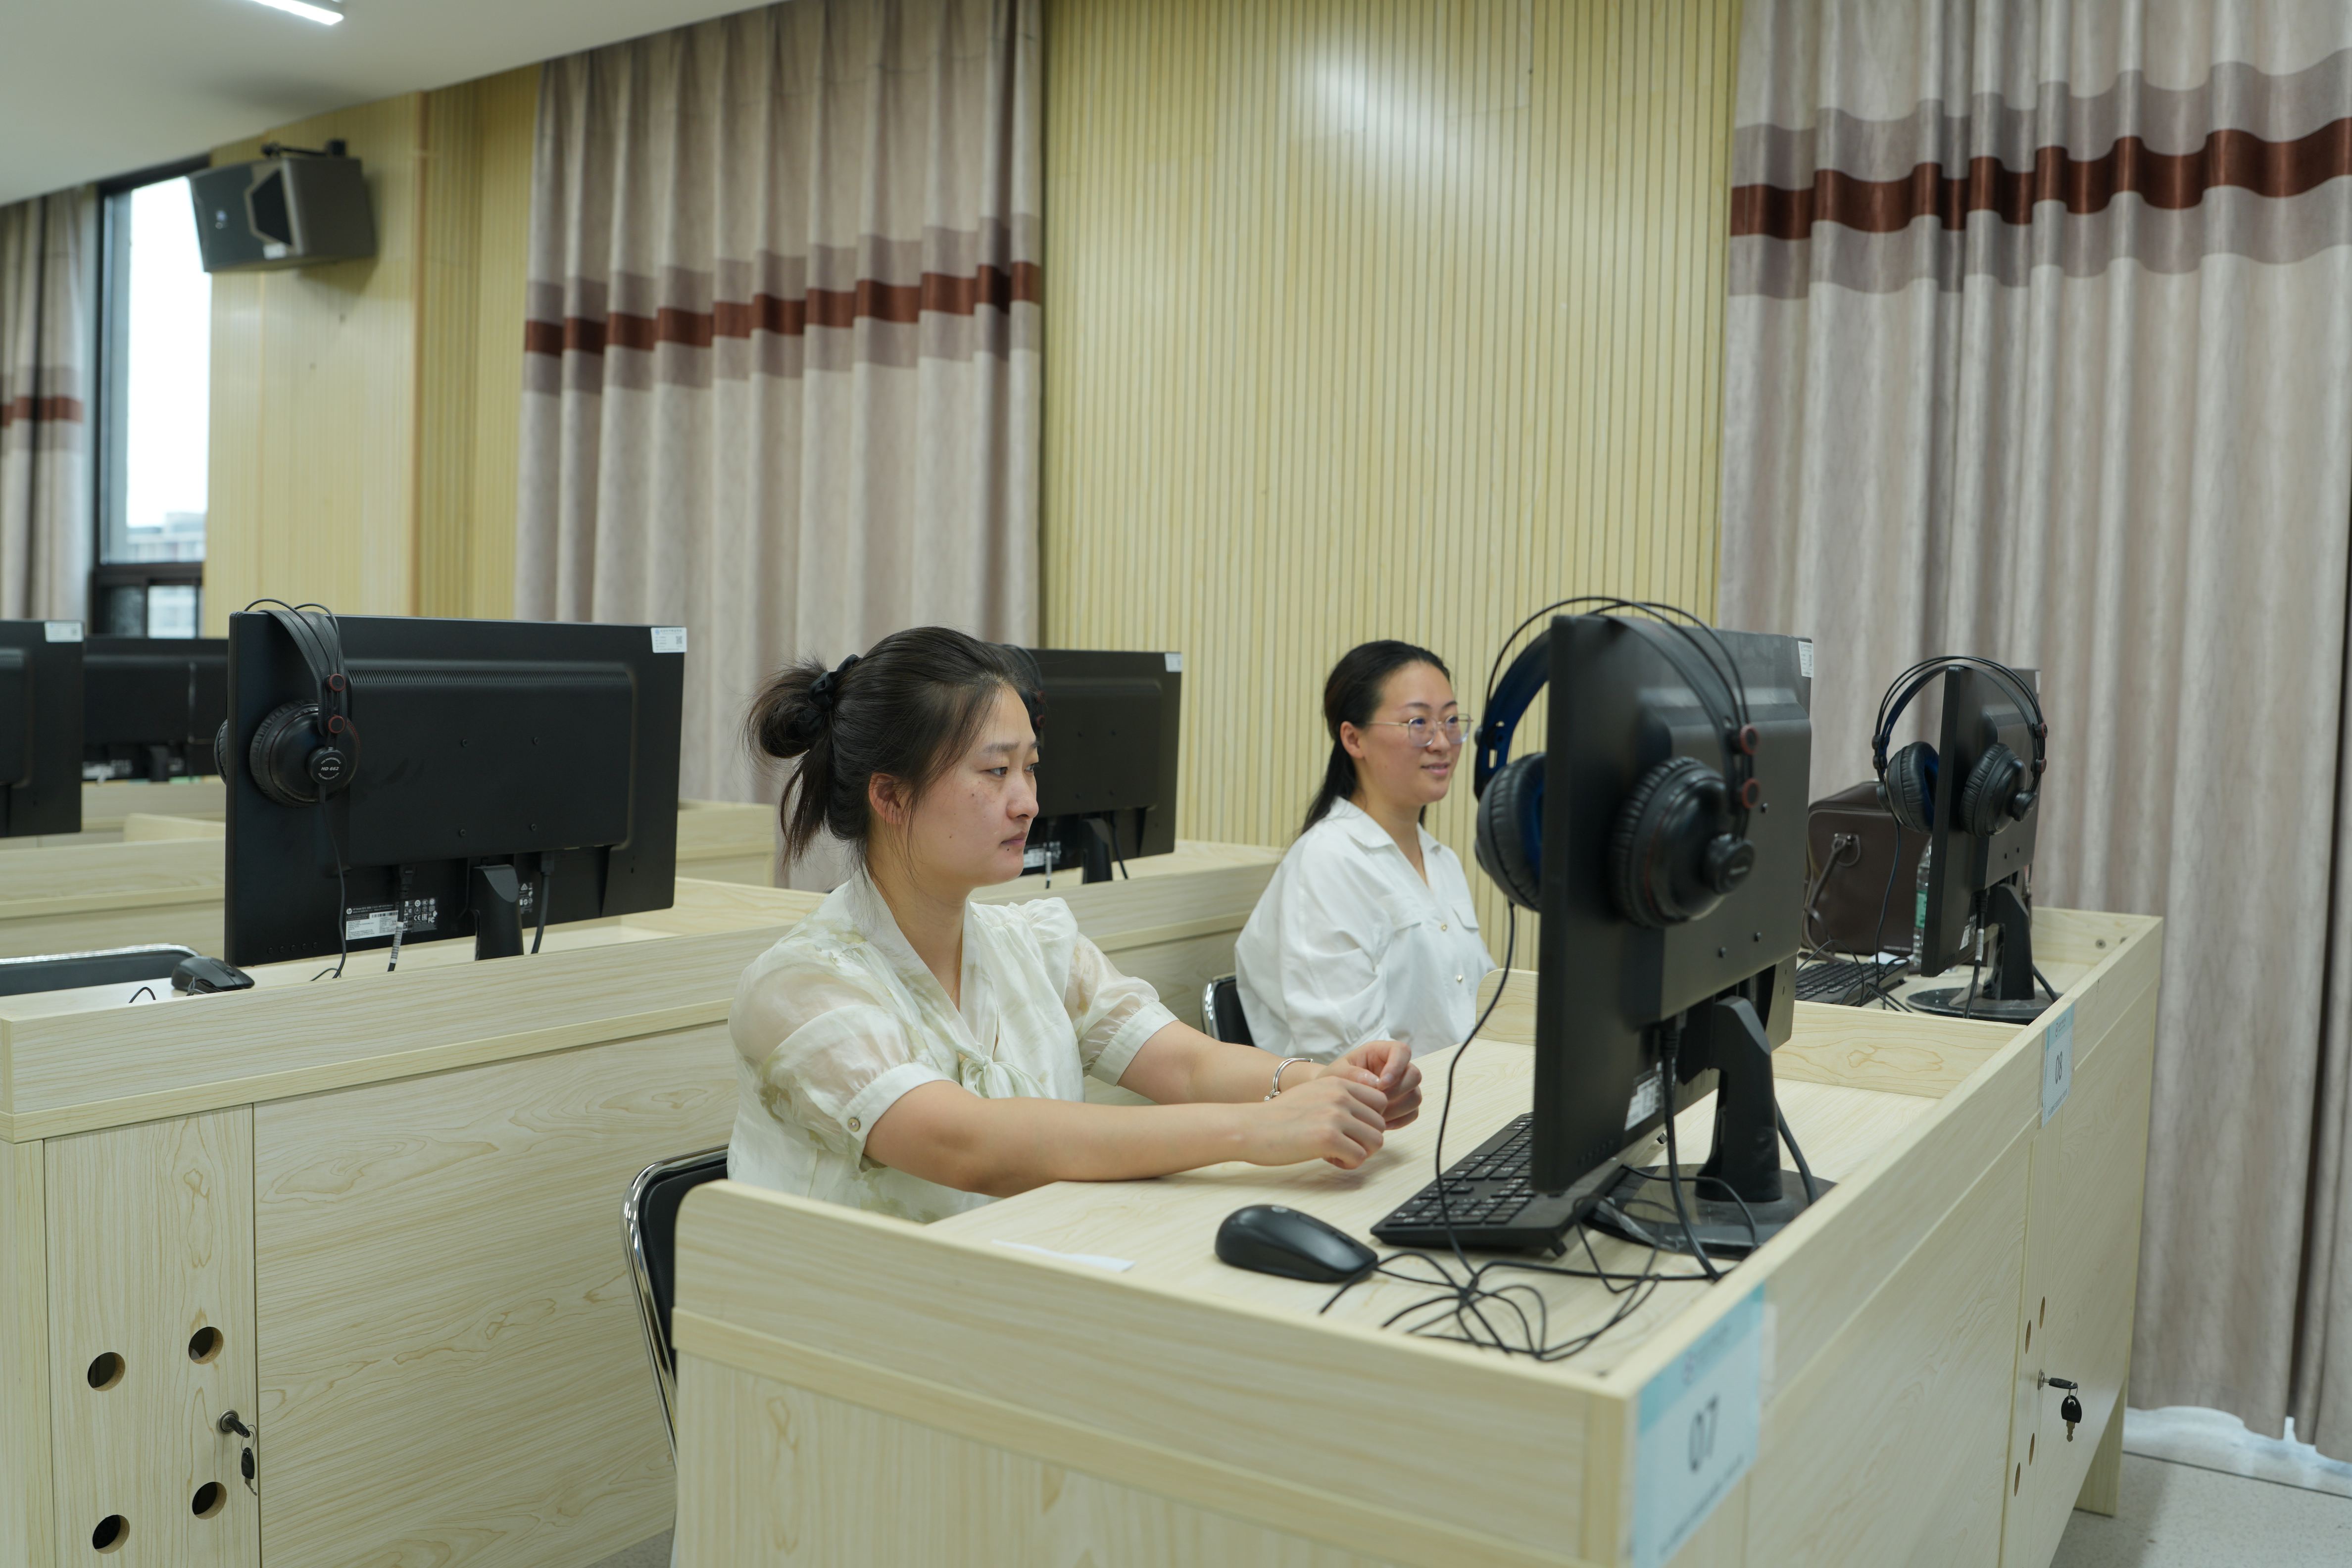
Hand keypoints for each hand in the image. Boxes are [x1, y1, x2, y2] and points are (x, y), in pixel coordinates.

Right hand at [1241, 1073, 1385, 1169]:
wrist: (1251, 1127)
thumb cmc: (1278, 1116)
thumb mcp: (1313, 1093)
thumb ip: (1340, 1098)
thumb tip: (1365, 1117)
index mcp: (1337, 1082)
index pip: (1379, 1101)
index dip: (1368, 1120)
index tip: (1349, 1129)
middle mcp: (1340, 1095)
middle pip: (1380, 1124)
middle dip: (1364, 1139)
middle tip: (1341, 1145)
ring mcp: (1336, 1116)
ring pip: (1375, 1141)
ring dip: (1358, 1152)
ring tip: (1335, 1152)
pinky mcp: (1329, 1139)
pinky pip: (1359, 1158)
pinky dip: (1347, 1164)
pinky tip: (1327, 1159)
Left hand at [1335, 1040, 1421, 1128]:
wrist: (1333, 1097)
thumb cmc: (1335, 1079)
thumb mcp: (1336, 1073)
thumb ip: (1352, 1074)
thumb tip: (1375, 1083)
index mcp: (1381, 1053)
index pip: (1402, 1051)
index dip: (1397, 1067)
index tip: (1381, 1085)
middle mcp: (1396, 1068)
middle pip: (1415, 1075)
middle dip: (1397, 1092)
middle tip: (1376, 1102)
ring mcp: (1403, 1087)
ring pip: (1415, 1096)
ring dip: (1397, 1109)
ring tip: (1375, 1114)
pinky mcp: (1404, 1105)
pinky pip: (1413, 1113)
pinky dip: (1399, 1120)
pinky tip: (1381, 1122)